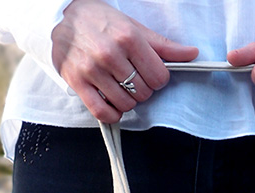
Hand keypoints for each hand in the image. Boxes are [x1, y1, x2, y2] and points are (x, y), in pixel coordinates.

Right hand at [51, 0, 197, 122]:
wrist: (63, 16)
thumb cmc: (101, 22)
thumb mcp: (134, 28)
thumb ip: (163, 46)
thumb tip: (192, 54)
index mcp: (128, 37)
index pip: (159, 77)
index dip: (158, 79)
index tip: (150, 74)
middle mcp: (109, 54)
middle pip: (144, 92)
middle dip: (142, 89)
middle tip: (132, 79)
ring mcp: (92, 70)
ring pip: (125, 104)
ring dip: (127, 101)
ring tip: (121, 87)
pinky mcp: (78, 83)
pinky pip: (102, 112)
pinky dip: (112, 114)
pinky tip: (112, 103)